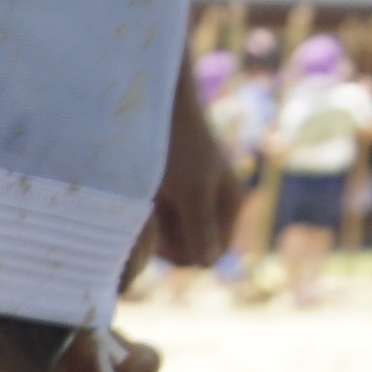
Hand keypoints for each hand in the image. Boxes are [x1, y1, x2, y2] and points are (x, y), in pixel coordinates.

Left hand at [151, 61, 241, 269]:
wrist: (156, 105)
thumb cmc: (178, 144)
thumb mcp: (190, 189)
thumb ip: (201, 227)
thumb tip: (208, 266)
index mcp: (231, 206)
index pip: (210, 256)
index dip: (184, 252)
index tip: (163, 229)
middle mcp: (214, 208)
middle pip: (188, 252)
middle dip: (167, 240)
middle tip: (150, 207)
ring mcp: (192, 205)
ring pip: (169, 241)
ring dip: (153, 228)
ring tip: (146, 197)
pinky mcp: (170, 200)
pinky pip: (157, 226)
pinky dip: (146, 217)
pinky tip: (140, 197)